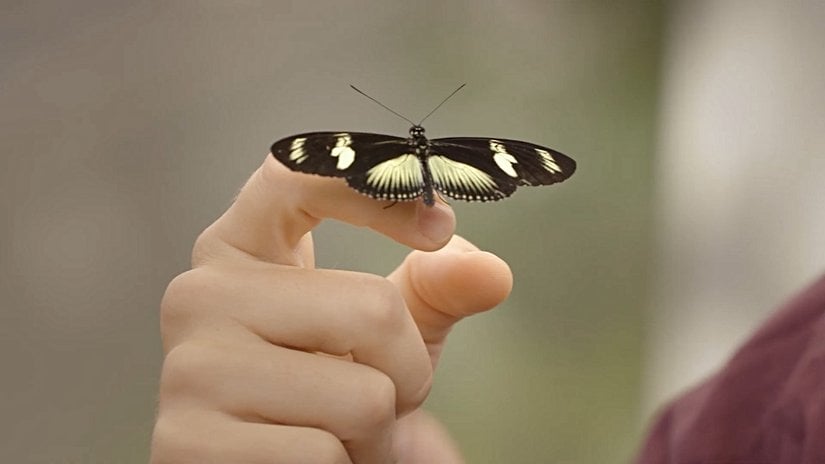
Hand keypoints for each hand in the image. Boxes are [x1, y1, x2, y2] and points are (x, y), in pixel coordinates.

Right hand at [150, 155, 512, 462]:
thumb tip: (491, 272)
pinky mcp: (187, 444)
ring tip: (335, 435)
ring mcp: (189, 368)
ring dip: (377, 435)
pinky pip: (325, 457)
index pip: (297, 174)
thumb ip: (434, 290)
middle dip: (406, 372)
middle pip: (373, 309)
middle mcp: (200, 295)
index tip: (439, 227)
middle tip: (373, 397)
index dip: (378, 190)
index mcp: (240, 250)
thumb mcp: (383, 332)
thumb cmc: (323, 391)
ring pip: (362, 399)